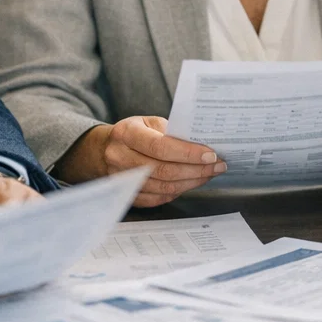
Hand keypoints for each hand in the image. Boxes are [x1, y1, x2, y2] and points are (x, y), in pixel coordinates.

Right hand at [58, 116, 225, 207]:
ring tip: (209, 174)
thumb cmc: (134, 133)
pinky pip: (158, 199)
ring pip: (164, 188)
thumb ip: (172, 131)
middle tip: (218, 165)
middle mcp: (120, 158)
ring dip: (192, 182)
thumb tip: (203, 144)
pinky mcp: (127, 196)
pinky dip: (179, 192)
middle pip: (164, 170)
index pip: (160, 147)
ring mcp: (121, 180)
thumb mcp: (148, 123)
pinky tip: (192, 182)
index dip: (188, 153)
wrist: (103, 150)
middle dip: (196, 169)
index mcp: (126, 133)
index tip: (211, 154)